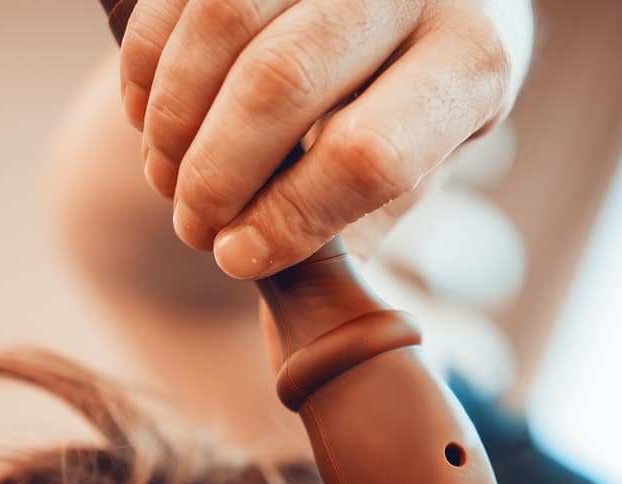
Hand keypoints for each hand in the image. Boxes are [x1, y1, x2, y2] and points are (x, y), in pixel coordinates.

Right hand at [117, 0, 531, 278]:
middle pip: (283, 82)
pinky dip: (150, 60)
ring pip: (224, 20)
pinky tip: (147, 116)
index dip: (291, 219)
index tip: (237, 260)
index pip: (371, 154)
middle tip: (192, 226)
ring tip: (166, 176)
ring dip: (175, 116)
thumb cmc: (417, 94)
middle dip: (218, 172)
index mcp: (474, 58)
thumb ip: (364, 215)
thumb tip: (296, 317)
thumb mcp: (424, 156)